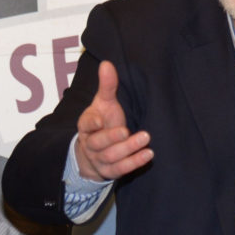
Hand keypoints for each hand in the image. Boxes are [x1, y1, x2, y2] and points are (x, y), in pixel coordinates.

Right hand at [75, 60, 153, 180]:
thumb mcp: (104, 103)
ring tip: (145, 138)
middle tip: (127, 130)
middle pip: (99, 143)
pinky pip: (122, 169)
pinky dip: (135, 162)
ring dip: (128, 148)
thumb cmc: (103, 121)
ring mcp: (100, 159)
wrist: (94, 153)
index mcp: (86, 126)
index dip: (91, 124)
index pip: (85, 125)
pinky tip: (148, 154)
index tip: (100, 120)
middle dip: (113, 137)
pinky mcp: (111, 171)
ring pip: (112, 156)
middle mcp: (91, 144)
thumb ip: (107, 86)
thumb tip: (107, 63)